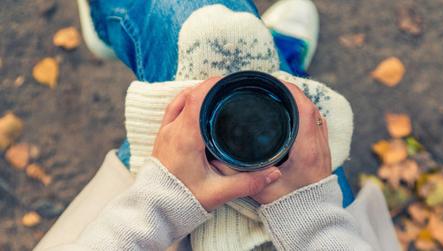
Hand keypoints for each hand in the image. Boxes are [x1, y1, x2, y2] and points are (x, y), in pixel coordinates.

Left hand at [152, 77, 281, 211]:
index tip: (230, 81)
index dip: (213, 85)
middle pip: (190, 95)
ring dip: (197, 94)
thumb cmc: (181, 201)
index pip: (197, 98)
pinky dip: (186, 103)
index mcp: (185, 137)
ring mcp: (165, 133)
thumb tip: (274, 172)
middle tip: (230, 88)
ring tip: (217, 94)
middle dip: (210, 87)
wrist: (154, 211)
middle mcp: (172, 130)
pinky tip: (199, 107)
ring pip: (180, 100)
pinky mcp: (162, 138)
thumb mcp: (218, 193)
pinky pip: (173, 110)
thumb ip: (248, 182)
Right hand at [212, 82, 331, 203]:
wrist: (311, 218)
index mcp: (306, 149)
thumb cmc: (289, 205)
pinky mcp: (323, 152)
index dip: (290, 90)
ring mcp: (323, 148)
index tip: (273, 82)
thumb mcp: (259, 188)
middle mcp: (318, 145)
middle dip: (291, 92)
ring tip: (278, 96)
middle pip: (310, 107)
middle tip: (270, 87)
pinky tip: (291, 114)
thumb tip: (216, 158)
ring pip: (315, 114)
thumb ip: (237, 174)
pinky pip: (317, 124)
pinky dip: (305, 114)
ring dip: (299, 102)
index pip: (304, 109)